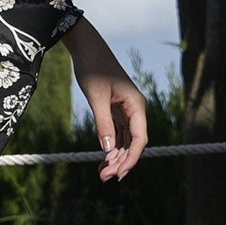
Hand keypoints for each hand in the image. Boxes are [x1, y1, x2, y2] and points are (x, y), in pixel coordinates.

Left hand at [61, 18, 147, 181]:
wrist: (86, 47)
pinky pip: (118, 132)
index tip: (119, 173)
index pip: (139, 139)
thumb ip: (104, 123)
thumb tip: (108, 150)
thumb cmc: (92, 68)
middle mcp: (136, 109)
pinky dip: (112, 145)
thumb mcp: (96, 96)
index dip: (131, 158)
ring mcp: (127, 110)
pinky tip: (104, 157)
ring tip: (102, 172)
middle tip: (104, 177)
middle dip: (121, 161)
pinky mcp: (116, 109)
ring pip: (126, 140)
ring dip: (116, 156)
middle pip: (133, 143)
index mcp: (137, 105)